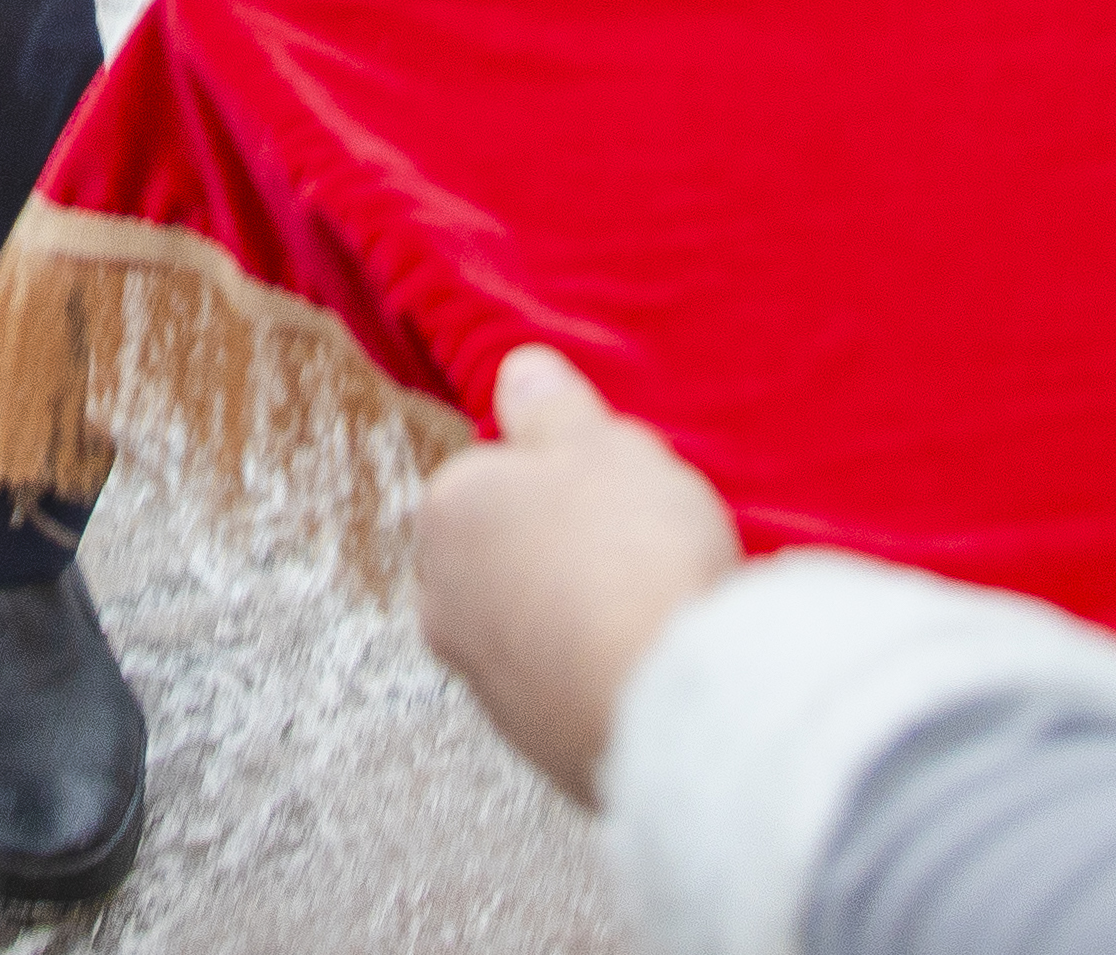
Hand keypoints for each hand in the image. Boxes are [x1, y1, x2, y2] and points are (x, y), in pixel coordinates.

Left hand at [413, 347, 744, 803]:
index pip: (492, 476)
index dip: (562, 477)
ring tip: (657, 606)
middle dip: (562, 549)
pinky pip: (569, 687)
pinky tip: (656, 663)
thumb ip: (550, 406)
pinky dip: (604, 674)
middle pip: (509, 554)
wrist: (671, 703)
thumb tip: (516, 372)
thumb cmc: (631, 554)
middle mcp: (444, 603)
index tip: (615, 489)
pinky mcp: (536, 743)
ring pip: (537, 624)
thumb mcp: (600, 444)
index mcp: (447, 515)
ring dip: (584, 616)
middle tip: (639, 543)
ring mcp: (487, 683)